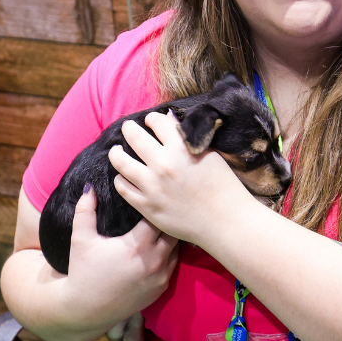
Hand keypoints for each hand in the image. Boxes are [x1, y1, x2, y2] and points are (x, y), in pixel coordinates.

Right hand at [54, 185, 178, 332]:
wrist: (86, 309)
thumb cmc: (83, 271)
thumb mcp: (81, 239)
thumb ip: (85, 210)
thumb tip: (89, 186)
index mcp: (136, 245)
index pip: (157, 216)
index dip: (155, 206)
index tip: (151, 198)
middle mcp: (154, 261)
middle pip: (174, 231)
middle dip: (168, 220)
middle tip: (163, 209)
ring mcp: (160, 277)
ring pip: (177, 249)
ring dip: (172, 237)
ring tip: (166, 225)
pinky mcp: (161, 289)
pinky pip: (174, 265)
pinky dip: (170, 255)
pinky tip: (164, 246)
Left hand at [108, 110, 253, 245]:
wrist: (225, 221)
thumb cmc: (223, 187)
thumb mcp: (210, 155)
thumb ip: (187, 139)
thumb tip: (169, 123)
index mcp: (181, 149)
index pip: (157, 122)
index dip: (153, 118)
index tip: (151, 121)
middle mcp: (163, 165)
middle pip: (134, 137)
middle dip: (129, 128)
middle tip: (128, 128)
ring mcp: (152, 186)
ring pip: (121, 162)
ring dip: (116, 153)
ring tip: (117, 151)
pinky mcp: (147, 206)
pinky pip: (123, 187)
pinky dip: (121, 178)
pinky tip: (123, 176)